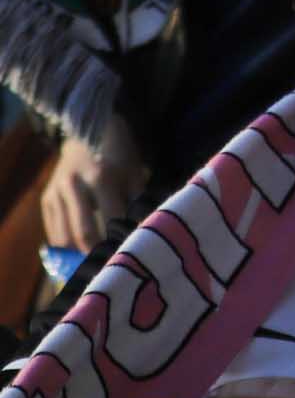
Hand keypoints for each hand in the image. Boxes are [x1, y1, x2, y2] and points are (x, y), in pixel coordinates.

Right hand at [38, 129, 142, 250]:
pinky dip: (67, 245)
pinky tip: (80, 250)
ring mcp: (56, 193)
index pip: (111, 219)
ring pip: (64, 237)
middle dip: (98, 252)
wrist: (87, 132)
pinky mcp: (46, 198)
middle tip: (111, 265)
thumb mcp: (135, 171)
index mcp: (102, 177)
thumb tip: (146, 228)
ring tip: (96, 261)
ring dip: (79, 253)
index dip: (121, 239)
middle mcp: (75, 185)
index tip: (130, 253)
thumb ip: (138, 199)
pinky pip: (54, 231)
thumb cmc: (119, 154)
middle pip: (84, 233)